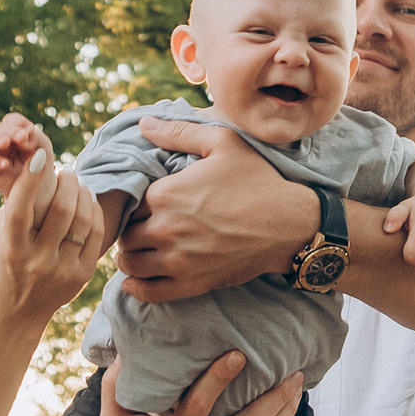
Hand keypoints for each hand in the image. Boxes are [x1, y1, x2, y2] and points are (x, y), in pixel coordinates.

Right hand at [0, 113, 54, 195]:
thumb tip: (22, 140)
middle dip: (9, 130)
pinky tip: (5, 164)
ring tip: (6, 142)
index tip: (30, 130)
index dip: (18, 122)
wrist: (40, 190)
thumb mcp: (43, 147)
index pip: (10, 121)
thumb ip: (35, 138)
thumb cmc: (41, 164)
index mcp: (13, 133)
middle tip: (22, 136)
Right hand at [0, 150, 106, 321]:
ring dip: (82, 192)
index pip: (21, 208)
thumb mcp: (0, 237)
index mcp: (12, 249)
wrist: (17, 312)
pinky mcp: (82, 275)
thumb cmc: (5, 262)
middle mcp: (37, 261)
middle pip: (61, 209)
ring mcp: (62, 270)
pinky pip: (96, 233)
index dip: (31, 178)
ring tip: (77, 182)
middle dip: (66, 181)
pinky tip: (87, 200)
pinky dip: (93, 210)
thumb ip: (13, 207)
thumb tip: (35, 169)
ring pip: (83, 219)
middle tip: (65, 170)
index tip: (40, 155)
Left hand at [114, 117, 318, 301]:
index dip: (132, 202)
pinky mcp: (191, 284)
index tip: (143, 203)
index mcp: (165, 194)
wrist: (289, 224)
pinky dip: (137, 287)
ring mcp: (177, 261)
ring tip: (140, 249)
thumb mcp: (222, 142)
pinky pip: (149, 292)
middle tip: (140, 226)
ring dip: (130, 257)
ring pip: (130, 264)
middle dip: (130, 229)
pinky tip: (137, 279)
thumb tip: (144, 123)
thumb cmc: (257, 180)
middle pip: (125, 235)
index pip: (127, 202)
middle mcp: (164, 229)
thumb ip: (178, 131)